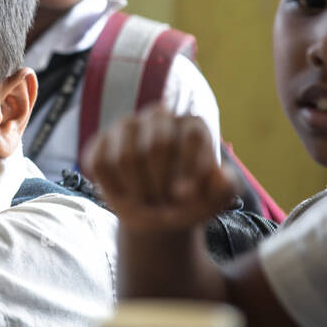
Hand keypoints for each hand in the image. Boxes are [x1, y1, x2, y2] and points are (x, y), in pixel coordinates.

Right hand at [81, 108, 236, 231]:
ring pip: (125, 158)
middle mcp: (159, 116)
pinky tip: (123, 197)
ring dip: (137, 191)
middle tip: (165, 207)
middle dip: (161, 186)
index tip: (187, 197)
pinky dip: (111, 188)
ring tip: (146, 205)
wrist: (159, 211)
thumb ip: (227, 188)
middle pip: (156, 147)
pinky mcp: (101, 140)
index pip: (192, 137)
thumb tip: (216, 174)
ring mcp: (127, 125)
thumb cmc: (191, 201)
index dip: (189, 169)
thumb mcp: (217, 200)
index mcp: (192, 124)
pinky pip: (99, 164)